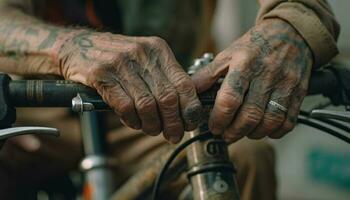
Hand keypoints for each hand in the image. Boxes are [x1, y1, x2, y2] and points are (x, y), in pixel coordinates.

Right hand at [57, 31, 201, 142]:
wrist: (78, 46)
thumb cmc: (117, 58)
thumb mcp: (144, 59)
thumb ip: (164, 77)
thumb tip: (185, 108)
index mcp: (158, 50)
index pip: (184, 83)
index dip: (190, 108)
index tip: (190, 123)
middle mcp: (142, 53)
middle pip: (167, 98)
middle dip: (173, 123)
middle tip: (173, 135)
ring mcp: (121, 63)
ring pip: (147, 105)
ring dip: (152, 125)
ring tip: (152, 130)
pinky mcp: (101, 75)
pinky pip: (125, 107)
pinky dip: (132, 120)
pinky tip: (133, 122)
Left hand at [192, 19, 312, 142]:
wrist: (290, 33)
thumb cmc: (254, 46)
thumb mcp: (228, 54)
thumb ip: (208, 74)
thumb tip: (190, 91)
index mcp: (244, 63)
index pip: (229, 99)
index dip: (219, 118)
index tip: (214, 127)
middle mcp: (266, 74)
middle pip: (250, 115)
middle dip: (234, 132)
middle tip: (225, 134)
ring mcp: (285, 84)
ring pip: (269, 121)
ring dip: (253, 134)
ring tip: (243, 132)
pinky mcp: (299, 92)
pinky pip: (288, 121)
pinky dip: (274, 132)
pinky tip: (264, 129)